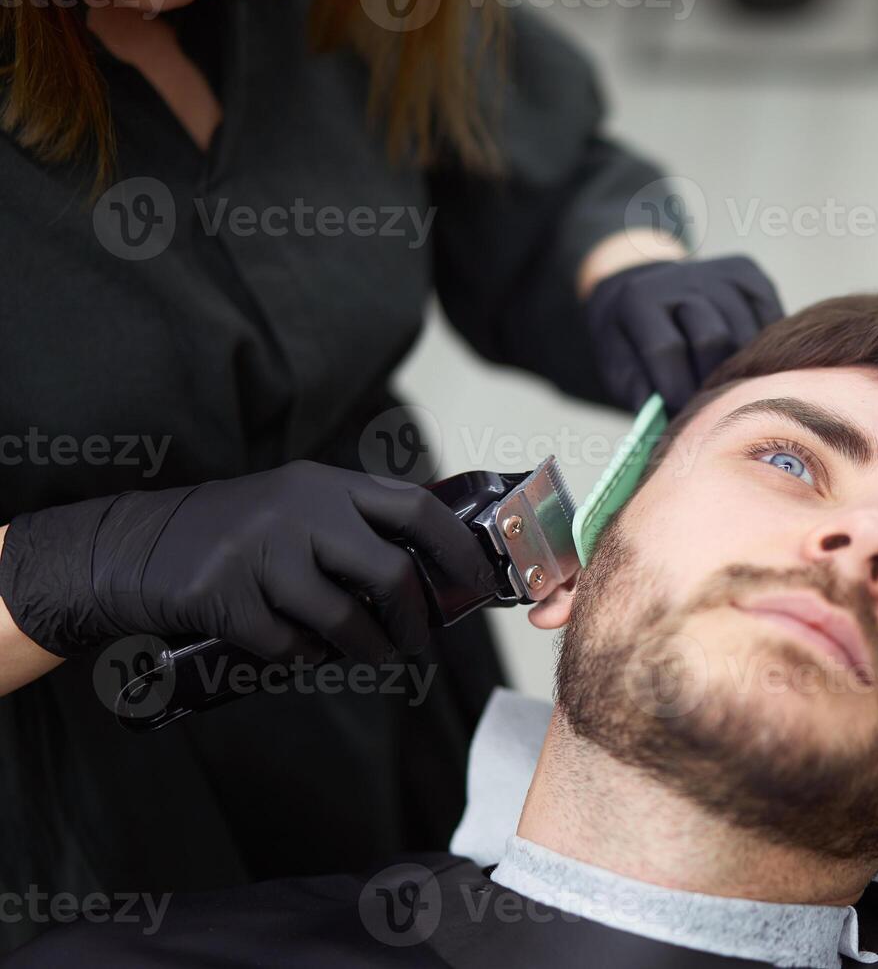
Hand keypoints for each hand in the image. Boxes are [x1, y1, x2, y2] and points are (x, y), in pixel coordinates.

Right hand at [0, 462, 495, 663]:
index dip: (457, 550)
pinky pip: (290, 647)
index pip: (416, 509)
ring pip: (344, 618)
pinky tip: (303, 655)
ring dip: (368, 651)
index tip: (480, 584)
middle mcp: (299, 509)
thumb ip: (355, 528)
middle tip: (420, 642)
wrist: (131, 547)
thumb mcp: (296, 509)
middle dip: (417, 619)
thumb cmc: (233, 536)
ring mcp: (261, 551)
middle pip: (391, 573)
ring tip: (374, 658)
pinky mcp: (226, 596)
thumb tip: (432, 576)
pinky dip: (304, 660)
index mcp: (325, 484)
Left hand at [583, 255, 783, 412]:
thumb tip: (664, 422)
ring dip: (741, 368)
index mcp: (639, 299)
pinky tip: (749, 362)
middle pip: (712, 339)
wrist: (649, 292)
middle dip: (711, 380)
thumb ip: (638, 392)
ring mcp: (719, 272)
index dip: (676, 390)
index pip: (665, 349)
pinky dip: (765, 347)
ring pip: (746, 332)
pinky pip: (771, 317)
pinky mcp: (749, 272)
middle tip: (709, 402)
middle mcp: (681, 278)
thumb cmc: (635, 342)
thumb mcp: (620, 367)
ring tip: (729, 386)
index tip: (682, 415)